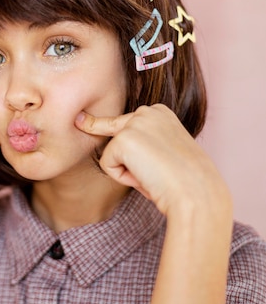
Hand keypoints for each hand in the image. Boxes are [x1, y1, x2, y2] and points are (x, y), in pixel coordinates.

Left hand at [75, 104, 230, 216]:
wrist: (196, 192)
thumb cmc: (184, 180)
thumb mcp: (165, 151)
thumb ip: (145, 142)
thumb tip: (109, 139)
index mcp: (160, 112)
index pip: (129, 128)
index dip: (139, 154)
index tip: (157, 161)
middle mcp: (146, 111)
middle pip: (117, 140)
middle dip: (128, 159)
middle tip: (157, 170)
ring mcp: (134, 123)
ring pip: (113, 155)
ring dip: (129, 171)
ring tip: (155, 174)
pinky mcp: (123, 140)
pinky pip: (108, 166)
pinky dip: (123, 178)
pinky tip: (146, 177)